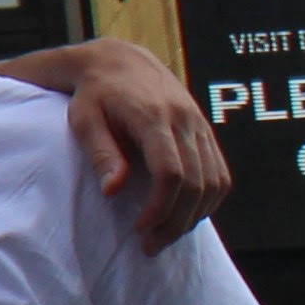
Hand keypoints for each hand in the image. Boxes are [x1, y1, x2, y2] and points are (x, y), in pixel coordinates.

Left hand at [24, 39, 229, 245]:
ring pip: (215, 182)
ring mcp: (200, 124)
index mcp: (153, 116)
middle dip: (176, 222)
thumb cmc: (95, 94)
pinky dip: (208, 201)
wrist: (120, 60)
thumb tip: (113, 190)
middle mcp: (184, 119)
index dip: (159, 208)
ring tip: (165, 235)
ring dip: (194, 216)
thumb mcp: (84, 120)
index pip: (170, 172)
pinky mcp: (205, 131)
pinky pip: (220, 173)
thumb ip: (100, 153)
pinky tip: (184, 215)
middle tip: (150, 245)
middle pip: (197, 183)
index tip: (139, 229)